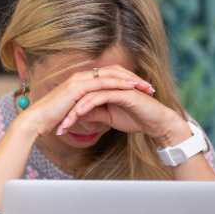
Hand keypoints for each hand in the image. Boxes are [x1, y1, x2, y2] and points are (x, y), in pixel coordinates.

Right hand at [19, 65, 154, 138]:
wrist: (35, 122)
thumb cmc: (51, 119)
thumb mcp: (73, 111)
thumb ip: (85, 108)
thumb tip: (96, 113)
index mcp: (80, 81)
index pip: (107, 75)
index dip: (125, 79)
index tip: (141, 88)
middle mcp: (80, 77)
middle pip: (112, 70)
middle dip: (132, 76)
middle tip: (149, 85)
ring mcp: (78, 80)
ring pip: (110, 75)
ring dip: (130, 79)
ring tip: (145, 85)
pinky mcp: (77, 88)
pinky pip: (103, 83)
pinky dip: (118, 84)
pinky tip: (131, 87)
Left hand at [59, 72, 188, 145]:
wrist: (157, 124)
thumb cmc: (136, 119)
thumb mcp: (109, 118)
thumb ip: (94, 113)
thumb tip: (77, 114)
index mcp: (104, 89)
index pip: (80, 98)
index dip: (68, 112)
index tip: (59, 128)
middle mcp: (108, 85)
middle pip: (81, 95)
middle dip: (67, 112)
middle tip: (57, 128)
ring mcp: (116, 86)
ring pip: (88, 95)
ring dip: (74, 111)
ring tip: (65, 124)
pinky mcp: (123, 92)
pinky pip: (101, 96)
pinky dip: (88, 105)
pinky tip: (79, 114)